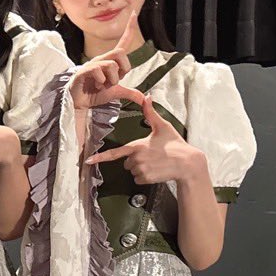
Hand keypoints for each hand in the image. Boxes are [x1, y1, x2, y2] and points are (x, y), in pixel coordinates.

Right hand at [69, 12, 138, 108]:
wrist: (79, 104)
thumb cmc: (94, 94)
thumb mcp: (115, 93)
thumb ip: (129, 93)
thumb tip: (143, 98)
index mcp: (109, 61)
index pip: (123, 42)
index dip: (129, 28)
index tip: (135, 13)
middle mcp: (101, 59)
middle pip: (120, 52)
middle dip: (123, 69)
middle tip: (115, 81)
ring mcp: (92, 64)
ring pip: (112, 64)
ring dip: (112, 79)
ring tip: (103, 86)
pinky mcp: (84, 71)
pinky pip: (99, 71)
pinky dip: (102, 82)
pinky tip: (96, 86)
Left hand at [84, 88, 204, 184]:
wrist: (187, 163)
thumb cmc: (175, 143)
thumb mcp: (162, 126)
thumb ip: (150, 113)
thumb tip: (147, 96)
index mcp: (137, 145)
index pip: (115, 153)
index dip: (100, 157)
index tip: (88, 161)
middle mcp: (137, 159)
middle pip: (126, 162)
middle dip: (135, 160)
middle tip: (151, 155)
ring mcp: (141, 170)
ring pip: (132, 171)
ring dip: (140, 168)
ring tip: (155, 162)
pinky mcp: (146, 179)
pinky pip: (138, 180)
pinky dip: (145, 177)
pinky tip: (156, 171)